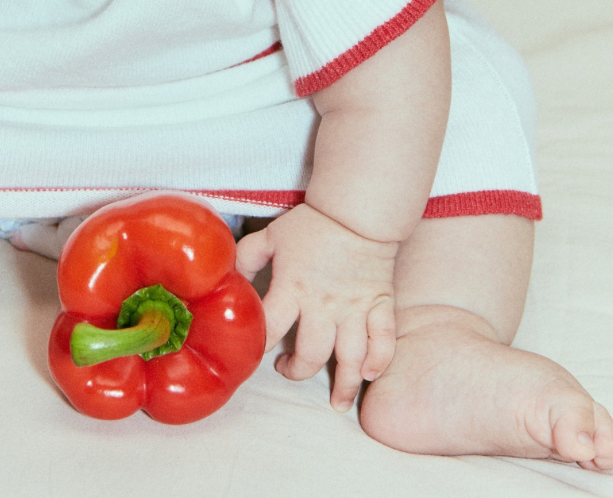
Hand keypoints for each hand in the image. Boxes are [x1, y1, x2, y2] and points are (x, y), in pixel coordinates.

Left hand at [235, 202, 397, 409]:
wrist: (357, 211)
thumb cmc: (311, 223)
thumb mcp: (270, 236)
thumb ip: (247, 258)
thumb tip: (228, 278)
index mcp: (293, 287)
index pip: (271, 328)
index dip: (258, 346)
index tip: (254, 351)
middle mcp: (324, 305)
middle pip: (311, 354)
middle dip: (297, 371)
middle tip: (287, 369)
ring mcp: (355, 307)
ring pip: (352, 358)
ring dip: (345, 384)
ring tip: (337, 402)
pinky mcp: (380, 304)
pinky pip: (384, 340)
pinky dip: (379, 361)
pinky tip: (369, 373)